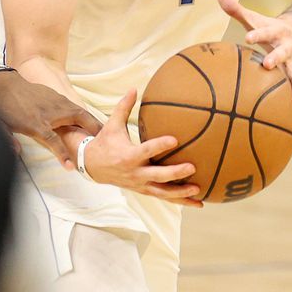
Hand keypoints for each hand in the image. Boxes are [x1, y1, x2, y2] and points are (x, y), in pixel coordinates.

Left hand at [0, 68, 101, 168]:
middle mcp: (50, 112)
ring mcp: (55, 102)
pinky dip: (82, 114)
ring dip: (91, 120)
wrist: (3, 84)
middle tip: (106, 138)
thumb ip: (9, 141)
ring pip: (79, 111)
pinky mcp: (56, 96)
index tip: (72, 166)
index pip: (54, 142)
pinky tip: (85, 119)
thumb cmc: (2, 108)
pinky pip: (73, 106)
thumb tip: (16, 153)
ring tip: (102, 130)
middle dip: (93, 129)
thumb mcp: (2, 126)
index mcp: (36, 124)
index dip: (63, 154)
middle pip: (78, 119)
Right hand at [82, 89, 202, 206]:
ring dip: (180, 194)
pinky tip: (198, 203)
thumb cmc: (105, 142)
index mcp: (128, 156)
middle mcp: (134, 173)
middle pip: (157, 176)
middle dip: (174, 173)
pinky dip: (180, 202)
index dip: (160, 146)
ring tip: (199, 191)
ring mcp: (140, 184)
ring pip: (162, 192)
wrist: (92, 166)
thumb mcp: (111, 125)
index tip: (175, 139)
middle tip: (192, 167)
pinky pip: (163, 197)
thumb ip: (123, 107)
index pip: (146, 150)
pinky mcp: (144, 190)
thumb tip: (134, 88)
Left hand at [217, 0, 291, 109]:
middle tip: (268, 65)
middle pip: (282, 52)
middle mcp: (287, 47)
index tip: (247, 39)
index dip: (257, 34)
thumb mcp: (254, 18)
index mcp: (275, 31)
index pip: (265, 31)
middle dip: (276, 58)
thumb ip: (236, 8)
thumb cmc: (267, 28)